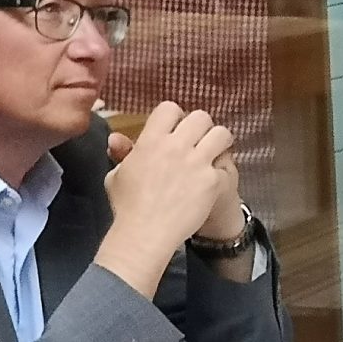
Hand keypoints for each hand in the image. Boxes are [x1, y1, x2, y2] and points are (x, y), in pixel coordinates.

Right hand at [109, 122, 243, 245]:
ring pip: (222, 134)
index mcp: (152, 140)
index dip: (176, 117)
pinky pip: (226, 166)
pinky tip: (217, 182)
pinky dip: (223, 173)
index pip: (170, 108)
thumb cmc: (127, 206)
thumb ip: (123, 153)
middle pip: (201, 117)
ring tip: (215, 153)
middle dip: (202, 127)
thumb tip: (116, 138)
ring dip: (219, 142)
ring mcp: (197, 163)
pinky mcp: (212, 181)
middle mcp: (176, 146)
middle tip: (200, 141)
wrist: (146, 233)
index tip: (177, 129)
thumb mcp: (117, 175)